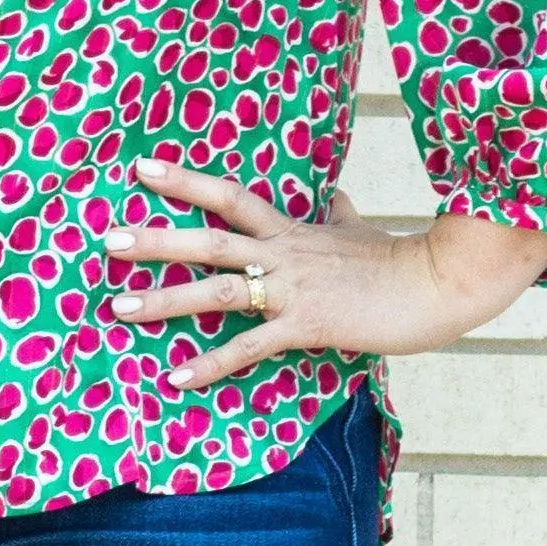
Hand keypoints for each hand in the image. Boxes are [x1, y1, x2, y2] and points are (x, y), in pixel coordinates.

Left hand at [103, 157, 546, 393]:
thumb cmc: (401, 260)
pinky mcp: (307, 325)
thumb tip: (339, 196)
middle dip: (156, 240)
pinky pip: (250, 347)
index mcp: (292, 230)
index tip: (142, 168)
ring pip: (218, 290)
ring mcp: (293, 289)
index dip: (185, 181)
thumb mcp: (363, 230)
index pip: (229, 196)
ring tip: (119, 307)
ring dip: (165, 299)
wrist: (438, 283)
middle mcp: (283, 254)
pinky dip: (211, 362)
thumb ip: (343, 214)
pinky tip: (177, 377)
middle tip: (108, 240)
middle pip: (209, 240)